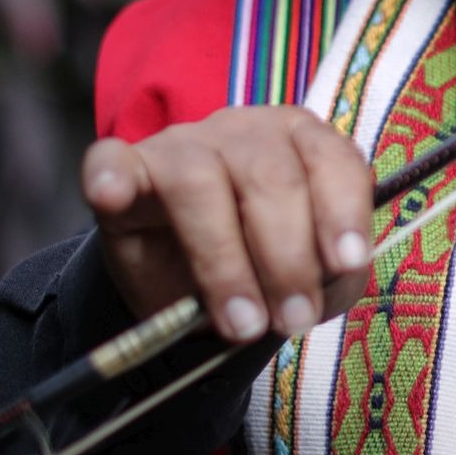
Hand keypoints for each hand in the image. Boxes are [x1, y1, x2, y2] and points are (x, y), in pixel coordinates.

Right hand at [82, 106, 376, 341]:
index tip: (346, 263)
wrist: (187, 282)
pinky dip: (109, 176)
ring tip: (239, 323)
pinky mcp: (124, 167)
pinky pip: (111, 159)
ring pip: (201, 181)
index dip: (342, 211)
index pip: (332, 160)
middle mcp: (245, 131)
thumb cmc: (261, 264)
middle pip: (270, 177)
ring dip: (224, 261)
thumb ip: (330, 271)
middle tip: (292, 319)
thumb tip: (330, 276)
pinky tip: (110, 195)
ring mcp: (181, 144)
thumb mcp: (310, 274)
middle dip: (287, 258)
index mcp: (302, 142)